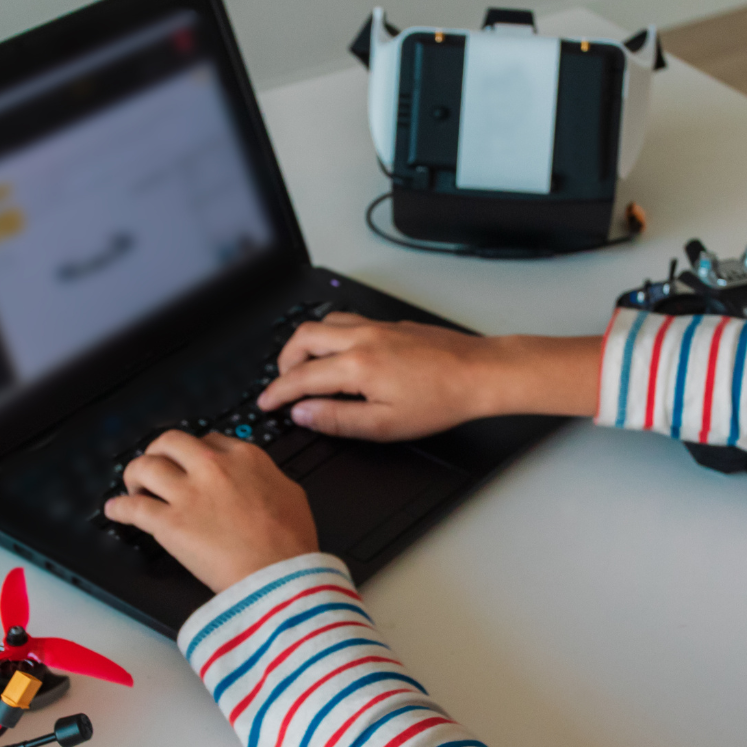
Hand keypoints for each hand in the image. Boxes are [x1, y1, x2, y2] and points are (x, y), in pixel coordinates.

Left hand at [103, 431, 318, 592]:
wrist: (280, 577)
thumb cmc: (290, 544)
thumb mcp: (291, 494)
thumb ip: (267, 478)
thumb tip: (258, 480)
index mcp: (245, 458)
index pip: (208, 440)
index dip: (194, 452)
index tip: (189, 463)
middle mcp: (212, 468)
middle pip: (169, 442)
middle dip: (158, 451)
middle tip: (156, 465)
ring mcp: (188, 494)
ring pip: (145, 467)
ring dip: (134, 475)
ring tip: (134, 486)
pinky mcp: (169, 523)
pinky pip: (133, 508)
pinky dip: (120, 509)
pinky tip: (115, 511)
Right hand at [256, 312, 601, 440]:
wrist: (479, 374)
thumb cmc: (440, 400)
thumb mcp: (385, 425)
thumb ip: (337, 419)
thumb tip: (302, 414)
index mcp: (356, 365)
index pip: (300, 377)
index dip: (277, 392)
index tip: (266, 403)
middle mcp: (362, 338)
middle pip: (302, 337)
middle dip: (284, 361)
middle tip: (282, 383)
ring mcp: (376, 327)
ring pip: (324, 323)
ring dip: (306, 343)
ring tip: (306, 367)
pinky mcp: (390, 324)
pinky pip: (347, 321)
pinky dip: (330, 335)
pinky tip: (340, 354)